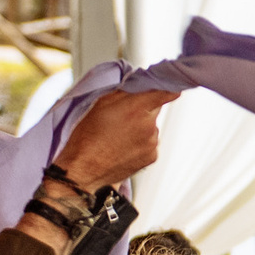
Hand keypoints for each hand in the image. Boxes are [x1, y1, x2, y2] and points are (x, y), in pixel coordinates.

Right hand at [53, 89, 177, 191]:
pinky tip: (123, 147)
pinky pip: (150, 142)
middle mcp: (149, 125)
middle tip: (122, 116)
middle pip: (154, 109)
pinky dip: (140, 143)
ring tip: (119, 136)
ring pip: (151, 127)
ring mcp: (152, 142)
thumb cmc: (87, 137)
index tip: (170, 87)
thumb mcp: (100, 104)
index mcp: (136, 108)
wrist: (85, 169)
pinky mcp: (152, 156)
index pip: (165, 92)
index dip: (167, 88)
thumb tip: (139, 85)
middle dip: (142, 109)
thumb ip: (124, 91)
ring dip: (141, 128)